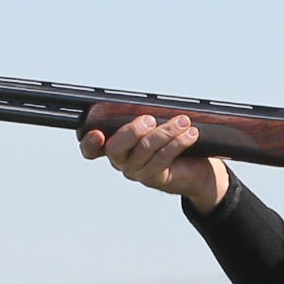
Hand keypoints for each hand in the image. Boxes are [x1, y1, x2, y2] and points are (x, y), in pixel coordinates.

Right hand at [79, 111, 230, 214]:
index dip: (89, 142)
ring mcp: (136, 171)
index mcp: (114, 144)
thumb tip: (150, 106)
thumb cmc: (171, 142)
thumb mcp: (155, 125)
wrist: (195, 167)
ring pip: (145, 149)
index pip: (91, 148)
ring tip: (183, 122)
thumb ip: (145, 117)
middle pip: (116, 147)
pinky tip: (190, 134)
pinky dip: (178, 143)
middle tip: (150, 119)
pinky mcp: (154, 178)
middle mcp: (121, 160)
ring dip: (166, 132)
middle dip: (132, 131)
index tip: (97, 134)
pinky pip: (163, 159)